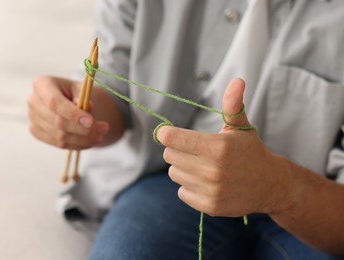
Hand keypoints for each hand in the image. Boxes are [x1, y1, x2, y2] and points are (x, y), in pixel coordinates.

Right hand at [27, 76, 108, 149]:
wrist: (64, 99)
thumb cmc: (74, 91)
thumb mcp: (81, 88)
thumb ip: (83, 97)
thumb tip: (87, 110)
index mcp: (41, 84)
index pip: (54, 102)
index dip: (73, 114)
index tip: (91, 122)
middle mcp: (33, 101)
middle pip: (58, 122)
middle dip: (84, 130)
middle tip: (104, 129)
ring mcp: (32, 118)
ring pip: (60, 137)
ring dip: (84, 140)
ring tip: (101, 136)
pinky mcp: (36, 132)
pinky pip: (58, 144)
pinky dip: (77, 145)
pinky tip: (90, 141)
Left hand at [157, 78, 292, 216]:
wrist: (270, 185)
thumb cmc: (250, 152)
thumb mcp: (241, 127)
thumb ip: (233, 105)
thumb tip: (237, 80)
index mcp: (218, 147)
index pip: (172, 138)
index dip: (166, 134)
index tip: (167, 133)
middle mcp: (213, 170)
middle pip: (169, 156)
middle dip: (177, 150)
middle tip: (194, 150)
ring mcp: (211, 190)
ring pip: (174, 173)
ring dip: (183, 168)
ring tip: (203, 166)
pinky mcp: (209, 206)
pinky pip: (182, 192)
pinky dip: (189, 186)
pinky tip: (206, 182)